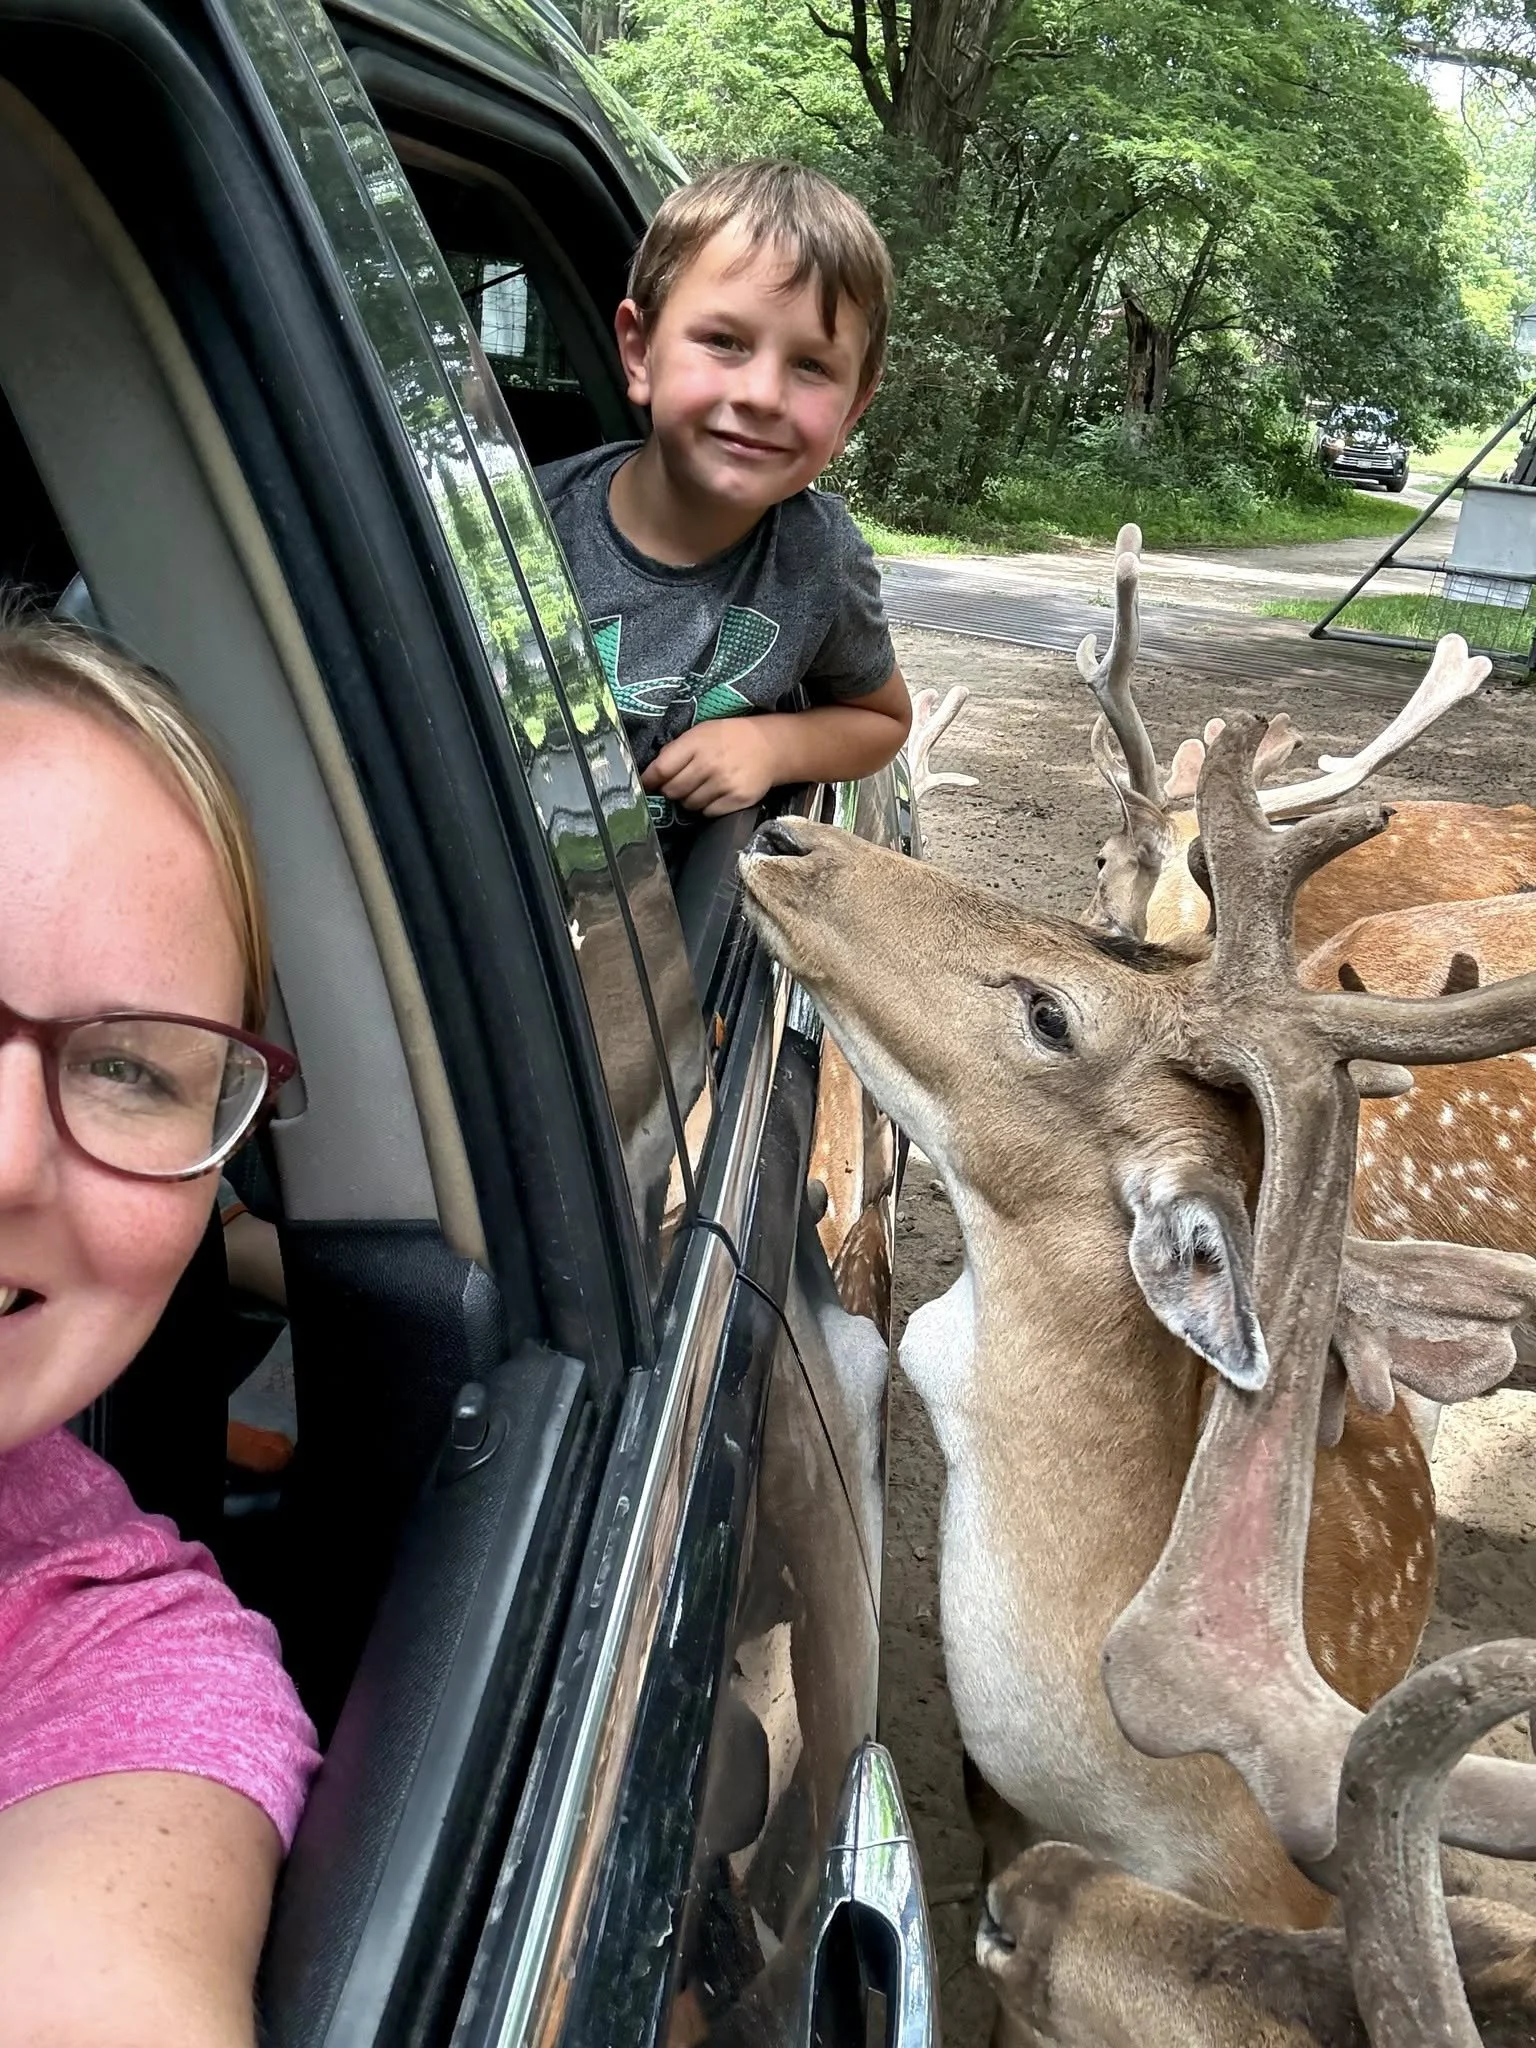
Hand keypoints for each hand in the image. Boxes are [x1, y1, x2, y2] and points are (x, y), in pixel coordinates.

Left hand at [642, 720, 781, 816]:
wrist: (770, 747)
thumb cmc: (730, 738)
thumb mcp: (701, 732)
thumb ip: (677, 750)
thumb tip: (653, 773)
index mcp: (696, 743)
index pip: (661, 769)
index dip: (649, 780)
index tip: (646, 785)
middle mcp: (709, 764)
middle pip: (673, 791)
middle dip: (671, 791)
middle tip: (678, 785)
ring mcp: (724, 783)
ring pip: (689, 805)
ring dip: (689, 800)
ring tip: (701, 787)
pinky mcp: (737, 799)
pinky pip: (708, 813)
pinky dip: (707, 807)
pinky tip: (714, 794)